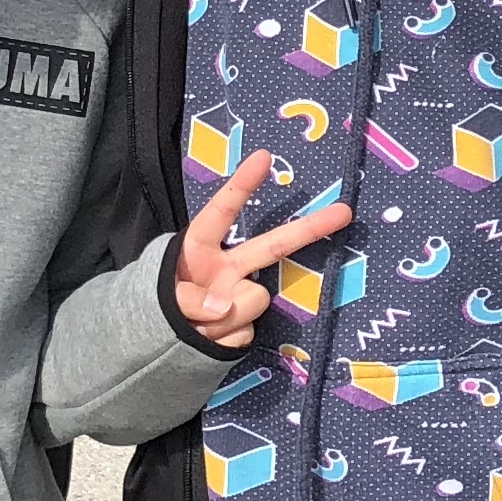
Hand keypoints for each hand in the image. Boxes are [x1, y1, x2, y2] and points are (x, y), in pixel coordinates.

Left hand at [175, 150, 351, 347]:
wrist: (157, 345)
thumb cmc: (156, 304)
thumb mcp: (159, 294)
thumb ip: (187, 298)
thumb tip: (225, 306)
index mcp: (201, 247)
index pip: (222, 211)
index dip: (242, 184)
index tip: (264, 156)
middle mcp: (228, 267)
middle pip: (273, 245)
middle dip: (310, 228)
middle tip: (345, 210)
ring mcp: (241, 297)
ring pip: (252, 301)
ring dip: (221, 320)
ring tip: (196, 326)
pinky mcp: (246, 328)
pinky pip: (242, 334)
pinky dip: (221, 341)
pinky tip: (207, 340)